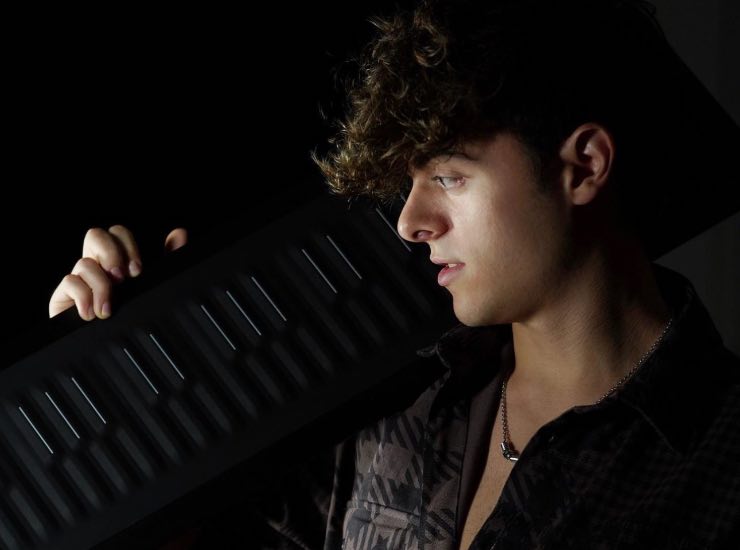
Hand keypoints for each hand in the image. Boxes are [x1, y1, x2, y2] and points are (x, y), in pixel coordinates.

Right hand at [48, 225, 187, 319]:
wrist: (116, 361)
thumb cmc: (135, 322)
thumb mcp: (156, 289)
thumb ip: (168, 262)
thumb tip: (179, 233)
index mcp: (119, 262)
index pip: (118, 234)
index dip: (127, 245)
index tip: (138, 271)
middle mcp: (98, 268)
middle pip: (95, 235)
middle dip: (111, 253)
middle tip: (123, 279)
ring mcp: (79, 281)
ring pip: (84, 262)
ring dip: (101, 285)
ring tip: (109, 308)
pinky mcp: (63, 298)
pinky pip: (69, 282)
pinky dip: (83, 297)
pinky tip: (92, 315)